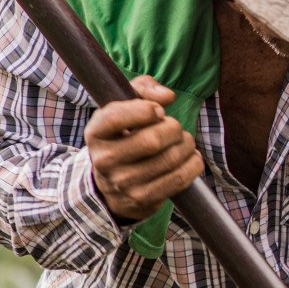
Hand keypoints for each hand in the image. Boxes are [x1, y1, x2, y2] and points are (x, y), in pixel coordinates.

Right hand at [87, 76, 204, 221]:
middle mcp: (104, 160)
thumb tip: (167, 97)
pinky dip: (193, 164)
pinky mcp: (142, 199)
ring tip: (184, 142)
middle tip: (174, 128)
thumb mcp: (125, 106)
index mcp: (95, 133)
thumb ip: (144, 88)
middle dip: (173, 128)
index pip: (116, 118)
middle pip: (152, 140)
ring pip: (169, 159)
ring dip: (186, 145)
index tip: (158, 111)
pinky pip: (179, 179)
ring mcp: (122, 183)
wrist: (113, 184)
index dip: (146, 110)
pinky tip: (190, 158)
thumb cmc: (124, 135)